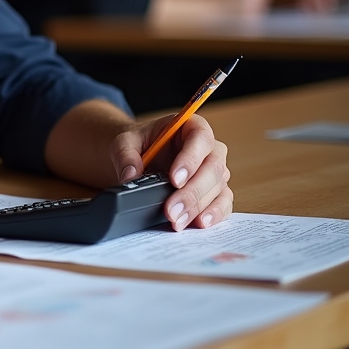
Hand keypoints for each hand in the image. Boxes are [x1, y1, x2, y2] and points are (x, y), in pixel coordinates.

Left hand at [111, 114, 231, 230]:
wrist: (140, 157)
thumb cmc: (139, 144)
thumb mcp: (125, 142)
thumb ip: (126, 155)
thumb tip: (130, 176)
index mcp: (191, 126)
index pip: (200, 138)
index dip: (191, 159)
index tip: (174, 180)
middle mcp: (209, 148)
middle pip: (213, 168)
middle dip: (192, 192)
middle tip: (171, 209)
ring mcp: (215, 170)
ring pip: (218, 188)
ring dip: (197, 207)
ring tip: (177, 221)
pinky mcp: (216, 190)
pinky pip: (223, 203)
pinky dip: (213, 214)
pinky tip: (198, 222)